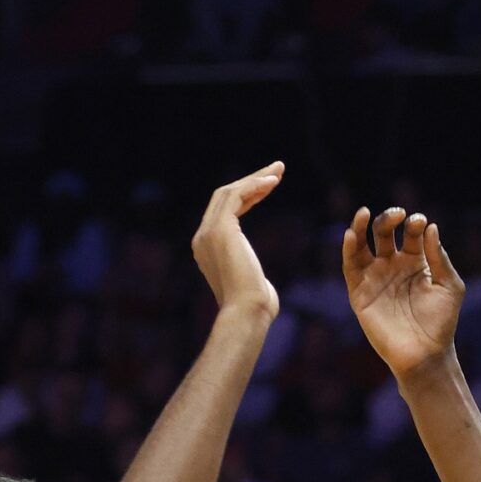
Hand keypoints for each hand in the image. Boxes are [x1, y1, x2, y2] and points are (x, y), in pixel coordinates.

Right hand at [192, 163, 281, 317]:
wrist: (248, 312)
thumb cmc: (256, 305)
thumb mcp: (251, 283)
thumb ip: (248, 273)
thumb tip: (259, 281)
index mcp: (206, 248)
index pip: (224, 210)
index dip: (247, 194)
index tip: (269, 185)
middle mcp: (202, 237)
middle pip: (224, 196)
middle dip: (251, 180)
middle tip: (276, 169)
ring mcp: (208, 232)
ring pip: (228, 192)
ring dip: (254, 178)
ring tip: (278, 170)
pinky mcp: (220, 229)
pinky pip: (235, 196)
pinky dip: (253, 185)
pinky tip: (272, 181)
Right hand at [343, 206, 464, 375]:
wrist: (425, 353)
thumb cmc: (442, 322)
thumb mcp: (450, 286)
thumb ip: (439, 258)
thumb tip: (431, 227)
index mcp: (416, 262)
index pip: (411, 234)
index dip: (414, 224)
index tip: (420, 222)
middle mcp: (393, 266)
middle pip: (384, 232)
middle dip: (389, 219)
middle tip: (399, 215)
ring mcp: (375, 277)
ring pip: (362, 244)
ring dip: (361, 226)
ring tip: (365, 212)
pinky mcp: (360, 292)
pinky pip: (350, 266)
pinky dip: (348, 248)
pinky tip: (352, 234)